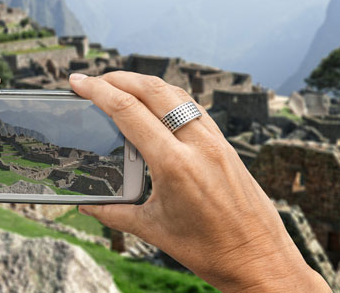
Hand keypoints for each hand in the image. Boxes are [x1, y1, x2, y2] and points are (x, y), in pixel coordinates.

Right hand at [69, 72, 329, 292]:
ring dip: (145, 84)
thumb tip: (86, 203)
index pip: (128, 111)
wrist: (260, 260)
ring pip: (176, 94)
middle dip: (119, 78)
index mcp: (174, 165)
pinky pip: (194, 108)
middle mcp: (197, 145)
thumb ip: (113, 212)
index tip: (79, 82)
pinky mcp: (226, 145)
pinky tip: (156, 105)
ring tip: (121, 86)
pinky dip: (170, 98)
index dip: (98, 91)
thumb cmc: (210, 250)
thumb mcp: (153, 230)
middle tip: (95, 80)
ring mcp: (215, 141)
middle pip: (153, 90)